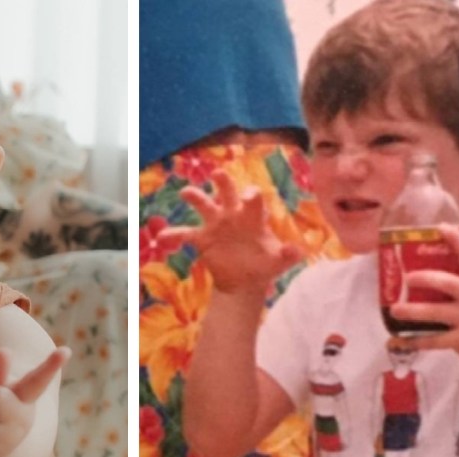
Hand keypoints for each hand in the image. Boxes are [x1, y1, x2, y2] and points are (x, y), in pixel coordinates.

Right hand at [159, 170, 301, 294]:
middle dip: (223, 181)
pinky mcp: (203, 239)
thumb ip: (287, 256)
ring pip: (203, 204)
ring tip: (185, 193)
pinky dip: (174, 236)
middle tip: (218, 174)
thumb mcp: (277, 262)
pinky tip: (161, 239)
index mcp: (252, 217)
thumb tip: (297, 251)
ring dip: (195, 196)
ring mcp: (216, 225)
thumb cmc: (264, 265)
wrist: (245, 280)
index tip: (249, 197)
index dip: (251, 195)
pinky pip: (185, 234)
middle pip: (227, 191)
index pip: (253, 199)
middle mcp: (233, 215)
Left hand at [389, 224, 458, 367]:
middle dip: (427, 279)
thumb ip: (455, 278)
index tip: (441, 227)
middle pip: (450, 283)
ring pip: (438, 313)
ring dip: (414, 311)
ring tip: (395, 309)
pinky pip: (435, 340)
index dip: (457, 240)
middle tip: (407, 277)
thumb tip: (415, 264)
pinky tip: (399, 340)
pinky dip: (415, 340)